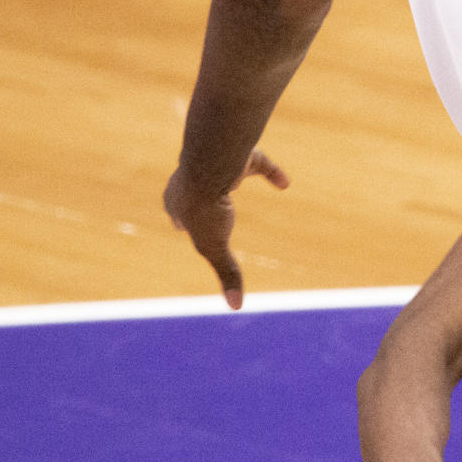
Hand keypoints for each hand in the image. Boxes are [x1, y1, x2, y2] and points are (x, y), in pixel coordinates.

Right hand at [164, 150, 289, 308]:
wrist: (211, 165)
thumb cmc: (204, 208)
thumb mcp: (213, 248)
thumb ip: (227, 273)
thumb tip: (236, 307)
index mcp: (176, 201)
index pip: (178, 215)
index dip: (183, 222)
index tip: (181, 226)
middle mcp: (192, 180)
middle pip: (195, 190)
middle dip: (199, 196)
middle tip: (204, 206)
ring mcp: (216, 165)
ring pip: (224, 172)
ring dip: (233, 176)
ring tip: (234, 183)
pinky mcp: (239, 155)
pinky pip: (257, 162)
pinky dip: (270, 172)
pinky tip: (284, 184)